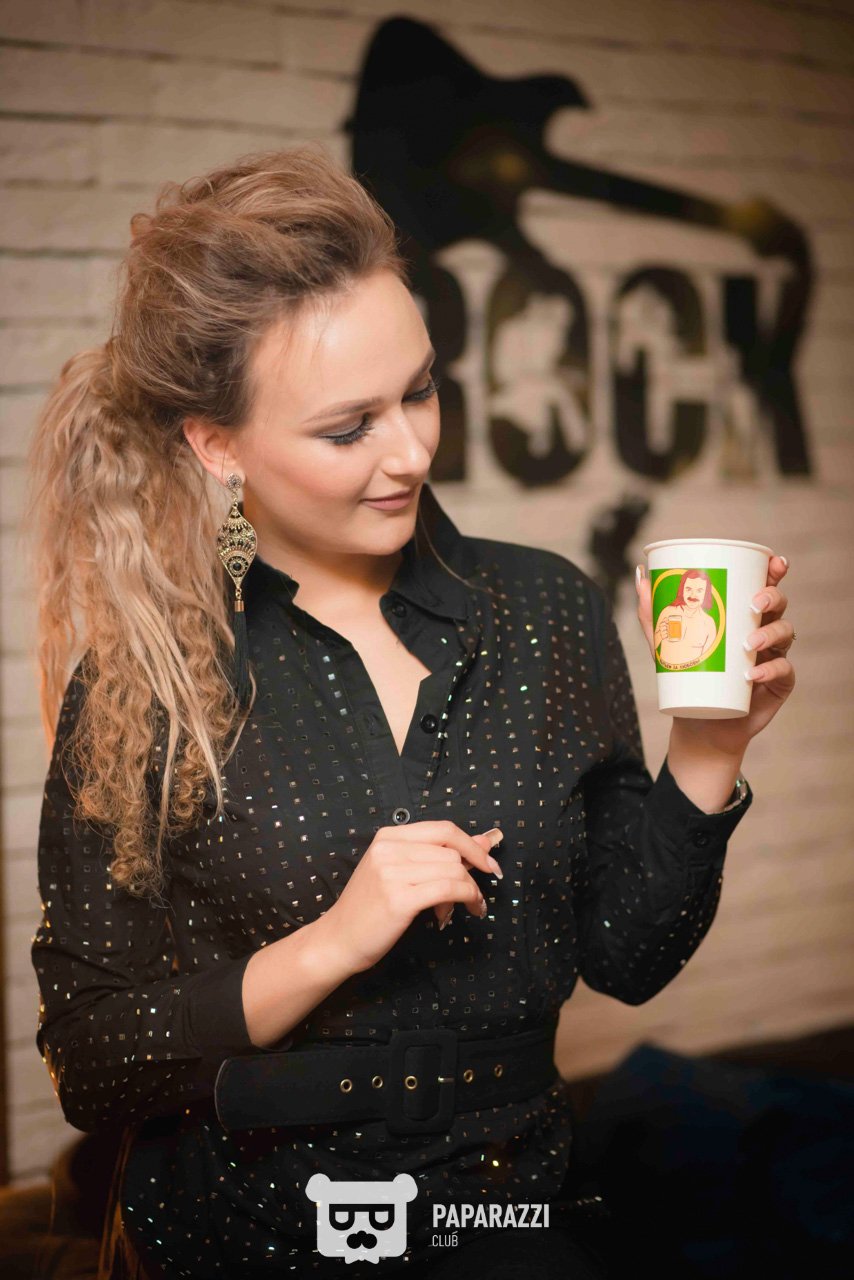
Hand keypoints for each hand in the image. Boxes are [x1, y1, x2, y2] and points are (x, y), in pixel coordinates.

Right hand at [320, 821, 504, 973]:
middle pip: (452, 852)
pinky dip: (468, 898)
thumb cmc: (370, 908)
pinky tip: (469, 909)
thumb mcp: (401, 872)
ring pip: (454, 871)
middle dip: (471, 875)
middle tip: (472, 897)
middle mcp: (389, 849)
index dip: (473, 845)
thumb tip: (484, 840)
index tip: (489, 864)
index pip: (444, 829)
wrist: (338, 939)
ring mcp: (392, 872)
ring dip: (470, 890)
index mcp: (389, 836)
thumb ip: (439, 854)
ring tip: (467, 907)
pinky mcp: (399, 898)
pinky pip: (450, 889)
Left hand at [636, 554, 795, 756]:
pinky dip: (770, 670)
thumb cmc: (687, 677)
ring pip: (784, 633)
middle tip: (754, 604)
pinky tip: (753, 675)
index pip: (763, 585)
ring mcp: (773, 656)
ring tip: (749, 643)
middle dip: (773, 597)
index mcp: (741, 614)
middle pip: (779, 604)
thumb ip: (653, 613)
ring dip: (770, 633)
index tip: (775, 561)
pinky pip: (783, 671)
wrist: (698, 723)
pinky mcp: (778, 683)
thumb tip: (641, 575)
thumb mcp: (665, 644)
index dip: (774, 570)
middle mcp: (762, 630)